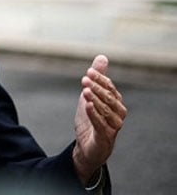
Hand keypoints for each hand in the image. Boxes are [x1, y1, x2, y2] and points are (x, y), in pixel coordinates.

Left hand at [73, 55, 126, 183]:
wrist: (87, 146)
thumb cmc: (91, 119)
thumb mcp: (90, 96)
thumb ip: (97, 78)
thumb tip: (102, 57)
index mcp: (116, 103)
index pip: (110, 88)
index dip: (100, 79)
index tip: (88, 72)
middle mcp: (118, 114)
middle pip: (109, 98)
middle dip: (97, 87)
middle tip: (84, 79)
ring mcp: (113, 126)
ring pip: (106, 111)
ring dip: (95, 99)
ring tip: (85, 91)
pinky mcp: (104, 137)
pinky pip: (101, 124)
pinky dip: (94, 114)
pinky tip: (87, 104)